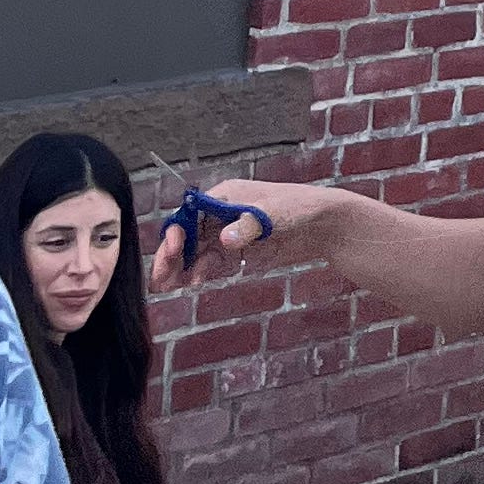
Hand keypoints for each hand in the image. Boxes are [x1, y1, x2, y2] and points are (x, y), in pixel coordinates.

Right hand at [149, 182, 340, 285]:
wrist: (324, 225)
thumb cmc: (299, 207)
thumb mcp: (274, 214)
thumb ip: (248, 226)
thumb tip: (224, 240)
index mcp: (226, 196)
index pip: (191, 213)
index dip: (177, 232)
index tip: (171, 251)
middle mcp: (223, 214)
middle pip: (188, 234)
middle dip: (172, 255)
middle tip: (159, 279)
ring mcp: (230, 233)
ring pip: (197, 251)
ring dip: (182, 268)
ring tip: (169, 287)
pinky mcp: (240, 251)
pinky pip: (213, 262)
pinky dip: (202, 272)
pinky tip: (196, 284)